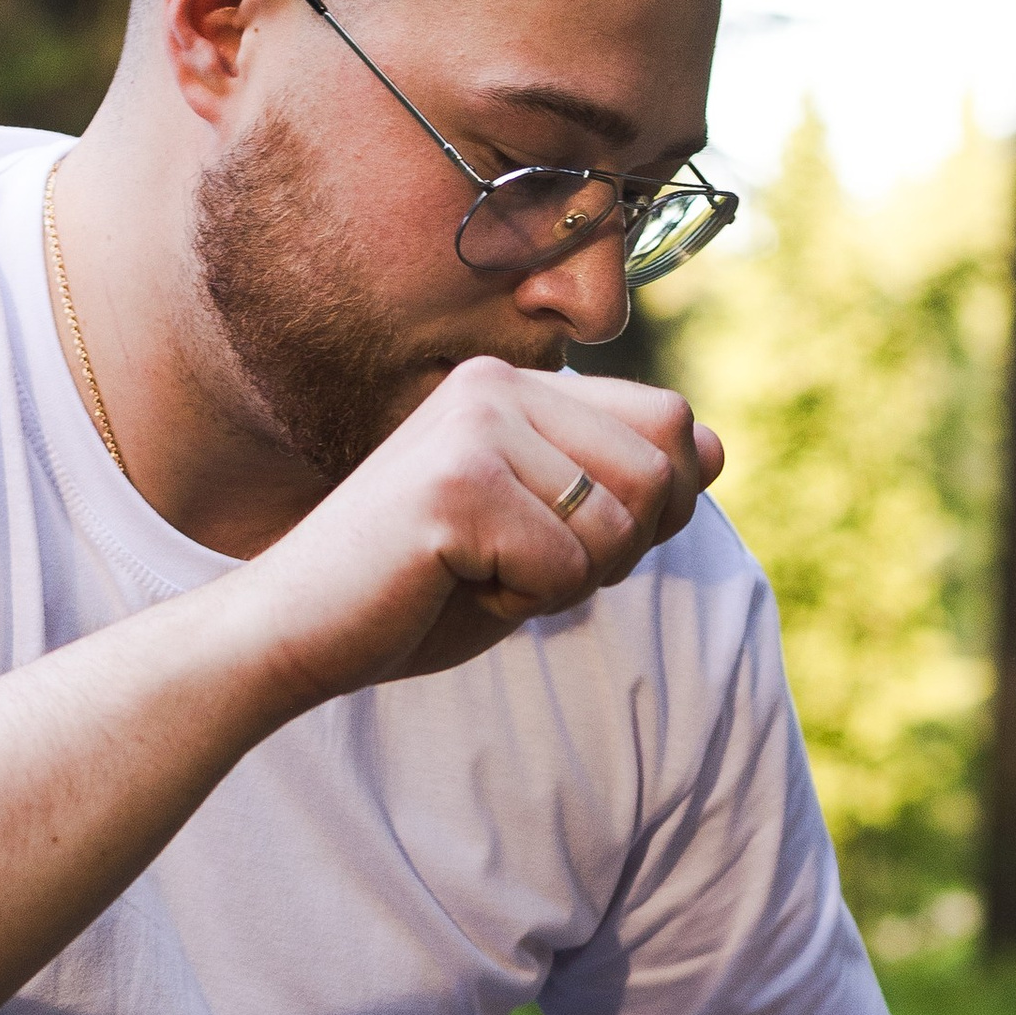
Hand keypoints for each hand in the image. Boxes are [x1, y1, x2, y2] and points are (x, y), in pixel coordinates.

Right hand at [251, 357, 722, 703]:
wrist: (300, 631)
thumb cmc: (420, 590)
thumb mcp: (541, 535)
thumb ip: (622, 492)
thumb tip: (715, 446)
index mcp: (520, 385)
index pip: (671, 424)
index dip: (653, 506)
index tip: (562, 540)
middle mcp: (499, 383)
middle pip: (660, 471)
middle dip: (612, 550)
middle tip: (520, 566)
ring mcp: (475, 427)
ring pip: (617, 523)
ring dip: (564, 581)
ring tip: (483, 573)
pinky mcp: (456, 487)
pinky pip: (565, 568)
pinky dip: (523, 604)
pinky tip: (455, 586)